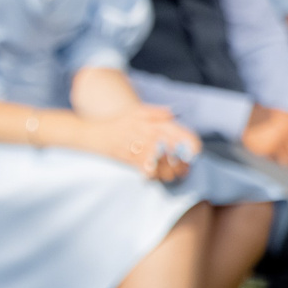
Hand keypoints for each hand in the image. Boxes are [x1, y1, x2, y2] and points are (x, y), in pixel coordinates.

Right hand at [83, 105, 198, 182]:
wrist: (93, 134)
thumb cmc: (117, 123)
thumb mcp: (137, 111)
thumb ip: (157, 112)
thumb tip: (175, 113)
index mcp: (155, 124)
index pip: (184, 136)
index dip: (193, 148)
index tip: (193, 154)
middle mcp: (150, 135)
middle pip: (178, 154)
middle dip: (183, 164)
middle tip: (184, 169)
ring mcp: (141, 148)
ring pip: (165, 166)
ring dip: (171, 172)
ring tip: (172, 175)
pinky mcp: (131, 159)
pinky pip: (149, 171)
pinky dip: (155, 175)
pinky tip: (154, 175)